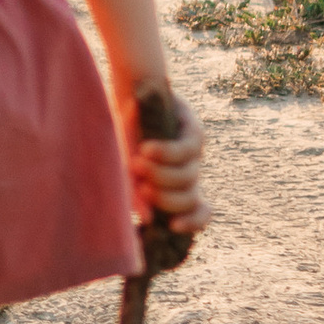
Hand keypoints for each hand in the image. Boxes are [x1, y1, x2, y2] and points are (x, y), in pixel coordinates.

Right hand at [123, 82, 207, 235]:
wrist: (129, 96)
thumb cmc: (124, 137)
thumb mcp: (125, 168)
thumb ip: (135, 193)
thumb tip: (149, 219)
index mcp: (176, 187)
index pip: (199, 211)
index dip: (193, 222)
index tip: (174, 226)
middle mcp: (189, 171)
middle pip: (191, 198)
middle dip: (165, 198)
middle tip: (141, 186)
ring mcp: (195, 152)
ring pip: (188, 177)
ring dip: (161, 175)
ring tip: (137, 162)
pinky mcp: (194, 130)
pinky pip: (185, 150)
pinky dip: (165, 153)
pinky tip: (146, 149)